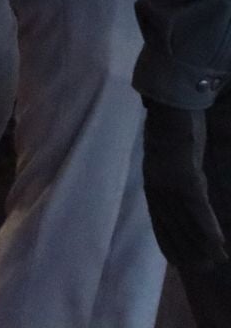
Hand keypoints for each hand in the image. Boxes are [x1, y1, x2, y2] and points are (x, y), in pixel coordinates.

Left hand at [144, 100, 229, 268]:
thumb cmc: (173, 128)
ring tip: (217, 260)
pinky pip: (197, 206)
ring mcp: (170, 181)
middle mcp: (158, 186)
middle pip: (174, 224)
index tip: (178, 261)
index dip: (169, 241)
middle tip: (204, 268)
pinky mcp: (184, 175)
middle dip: (188, 247)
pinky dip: (206, 225)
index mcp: (153, 182)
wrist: (171, 105)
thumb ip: (176, 175)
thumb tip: (186, 189)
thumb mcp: (171, 157)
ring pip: (186, 220)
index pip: (160, 220)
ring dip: (202, 242)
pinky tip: (217, 241)